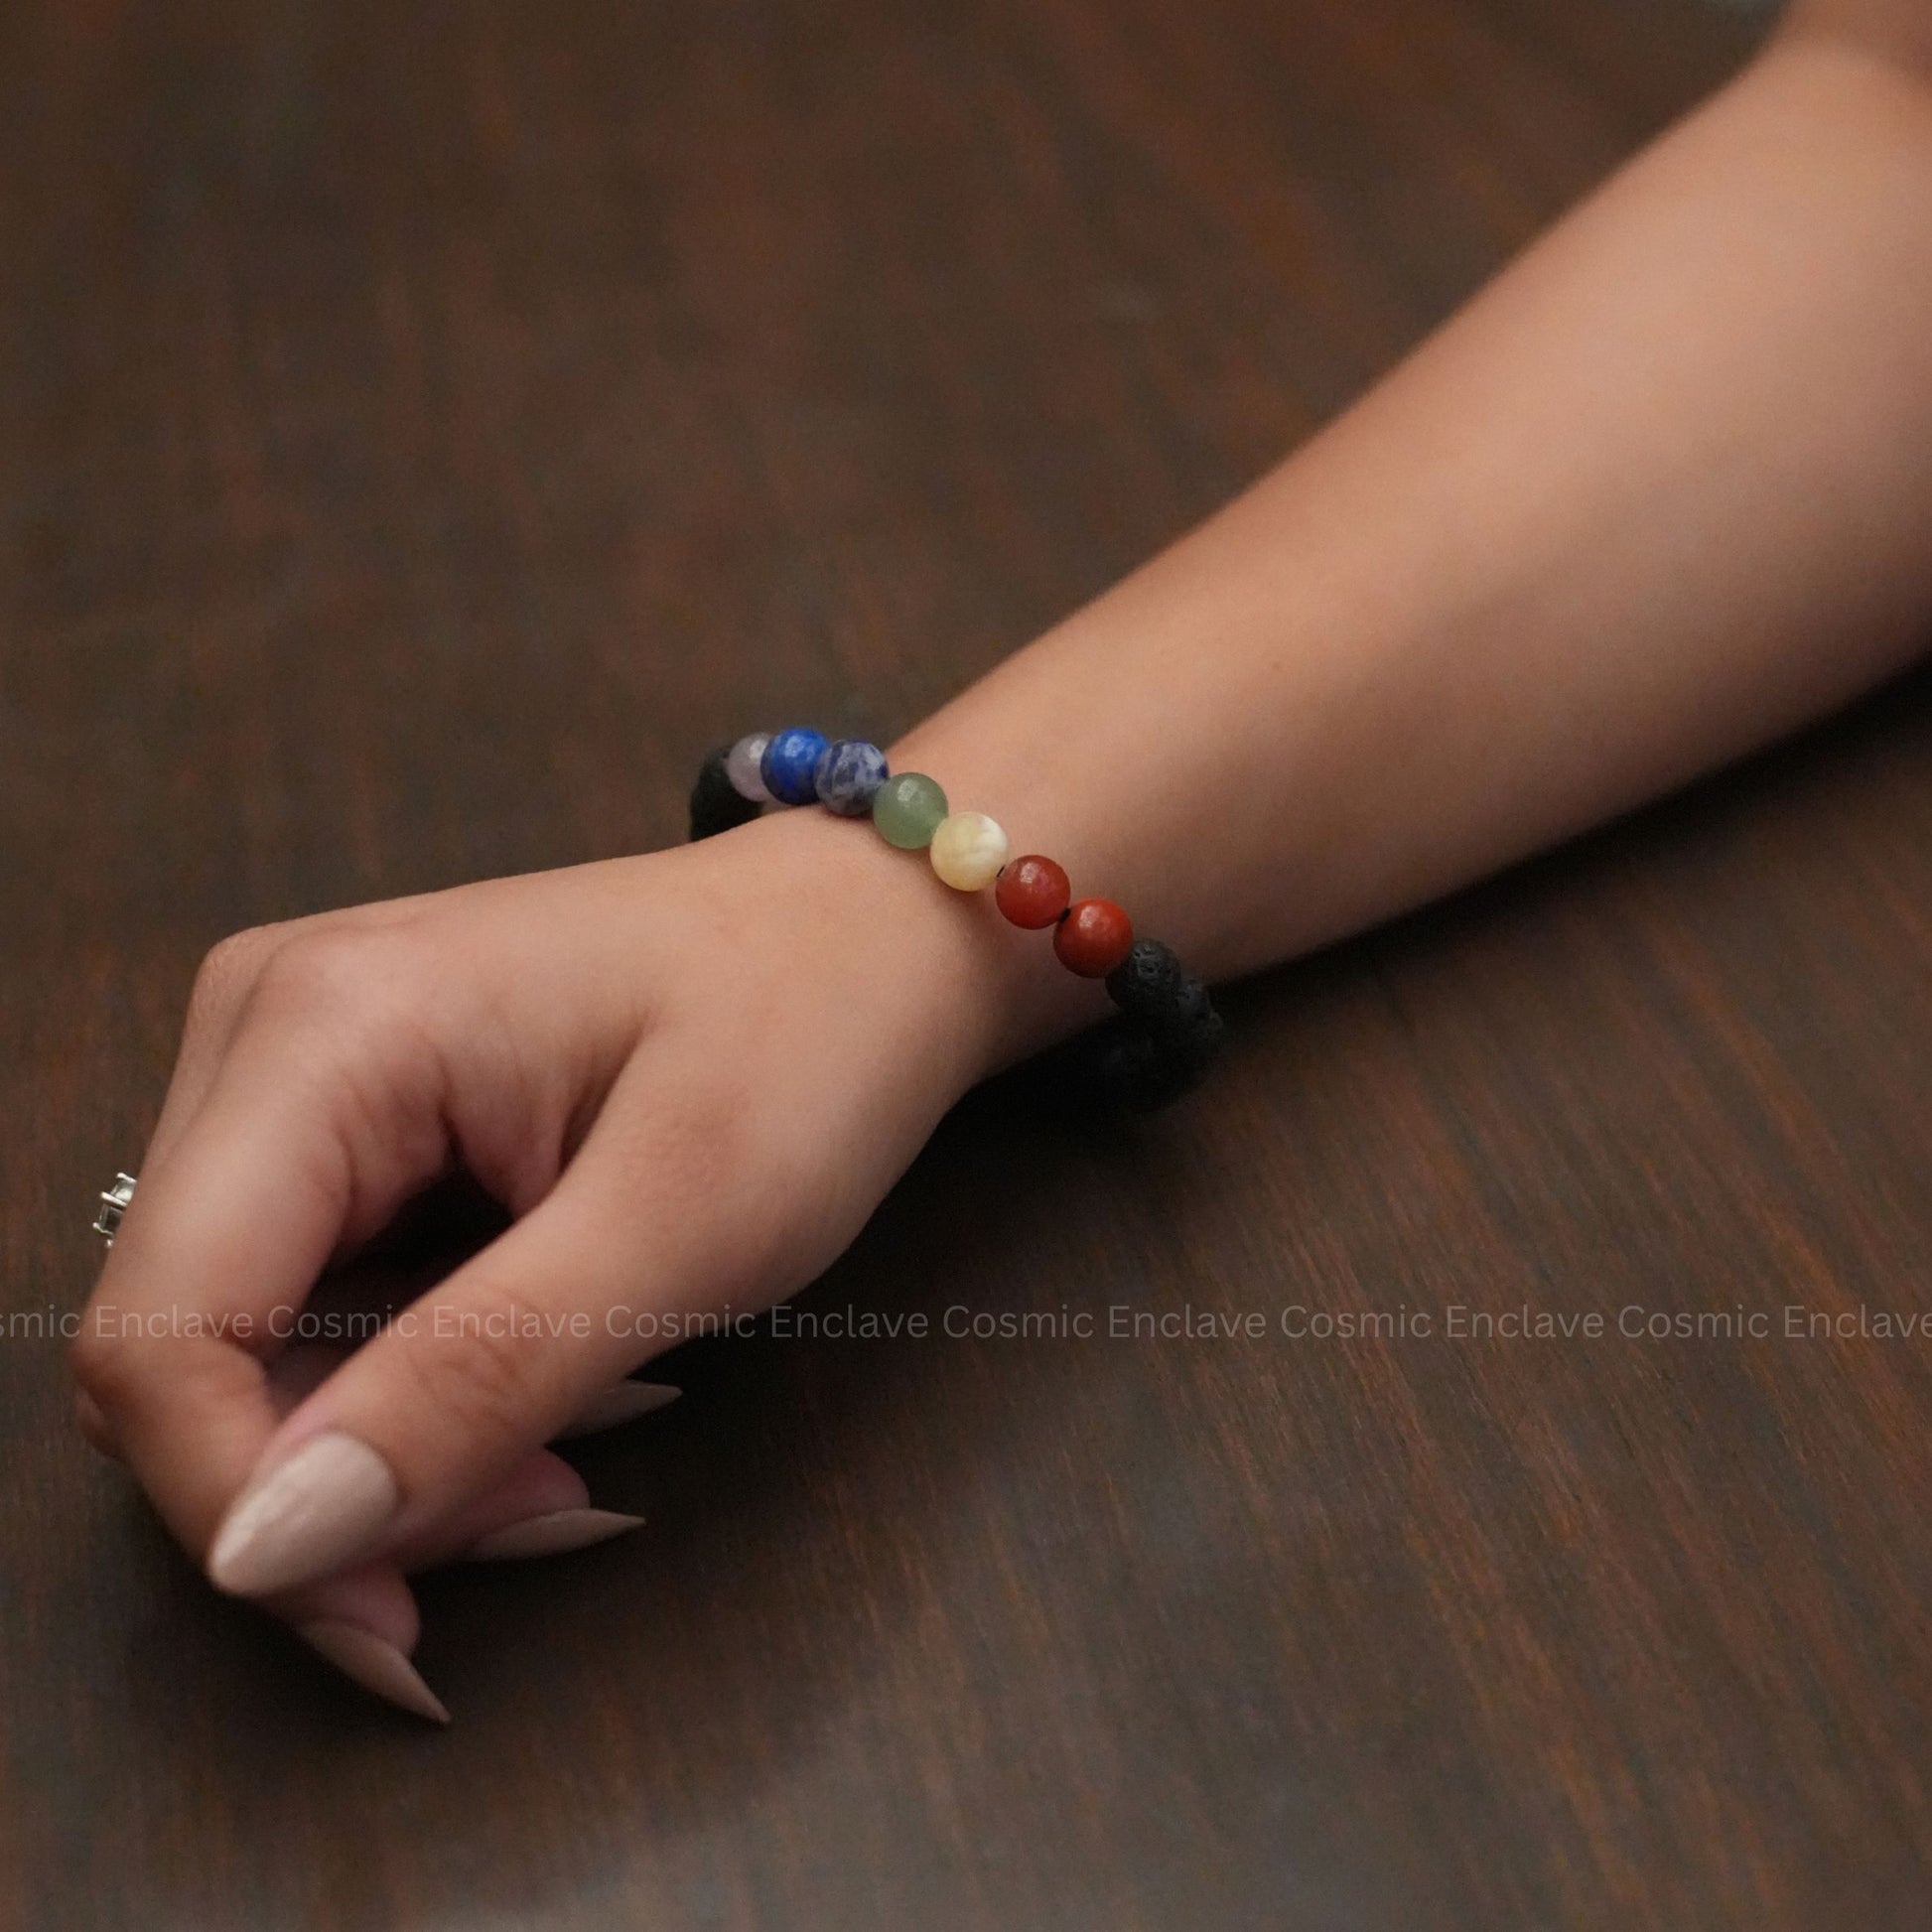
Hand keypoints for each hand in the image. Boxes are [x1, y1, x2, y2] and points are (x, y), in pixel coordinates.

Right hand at [71, 803, 1027, 1716]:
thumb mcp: (683, 1225)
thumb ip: (475, 1379)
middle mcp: (263, 1032)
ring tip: (572, 1440)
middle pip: (189, 1349)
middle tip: (548, 1507)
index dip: (244, 1509)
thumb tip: (265, 1549)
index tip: (403, 1618)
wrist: (869, 933)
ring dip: (390, 1444)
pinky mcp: (344, 1110)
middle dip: (341, 1485)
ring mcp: (295, 1067)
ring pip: (248, 1346)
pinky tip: (547, 1376)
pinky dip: (413, 1384)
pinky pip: (314, 1301)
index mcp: (323, 1028)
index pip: (158, 1333)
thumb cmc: (812, 1038)